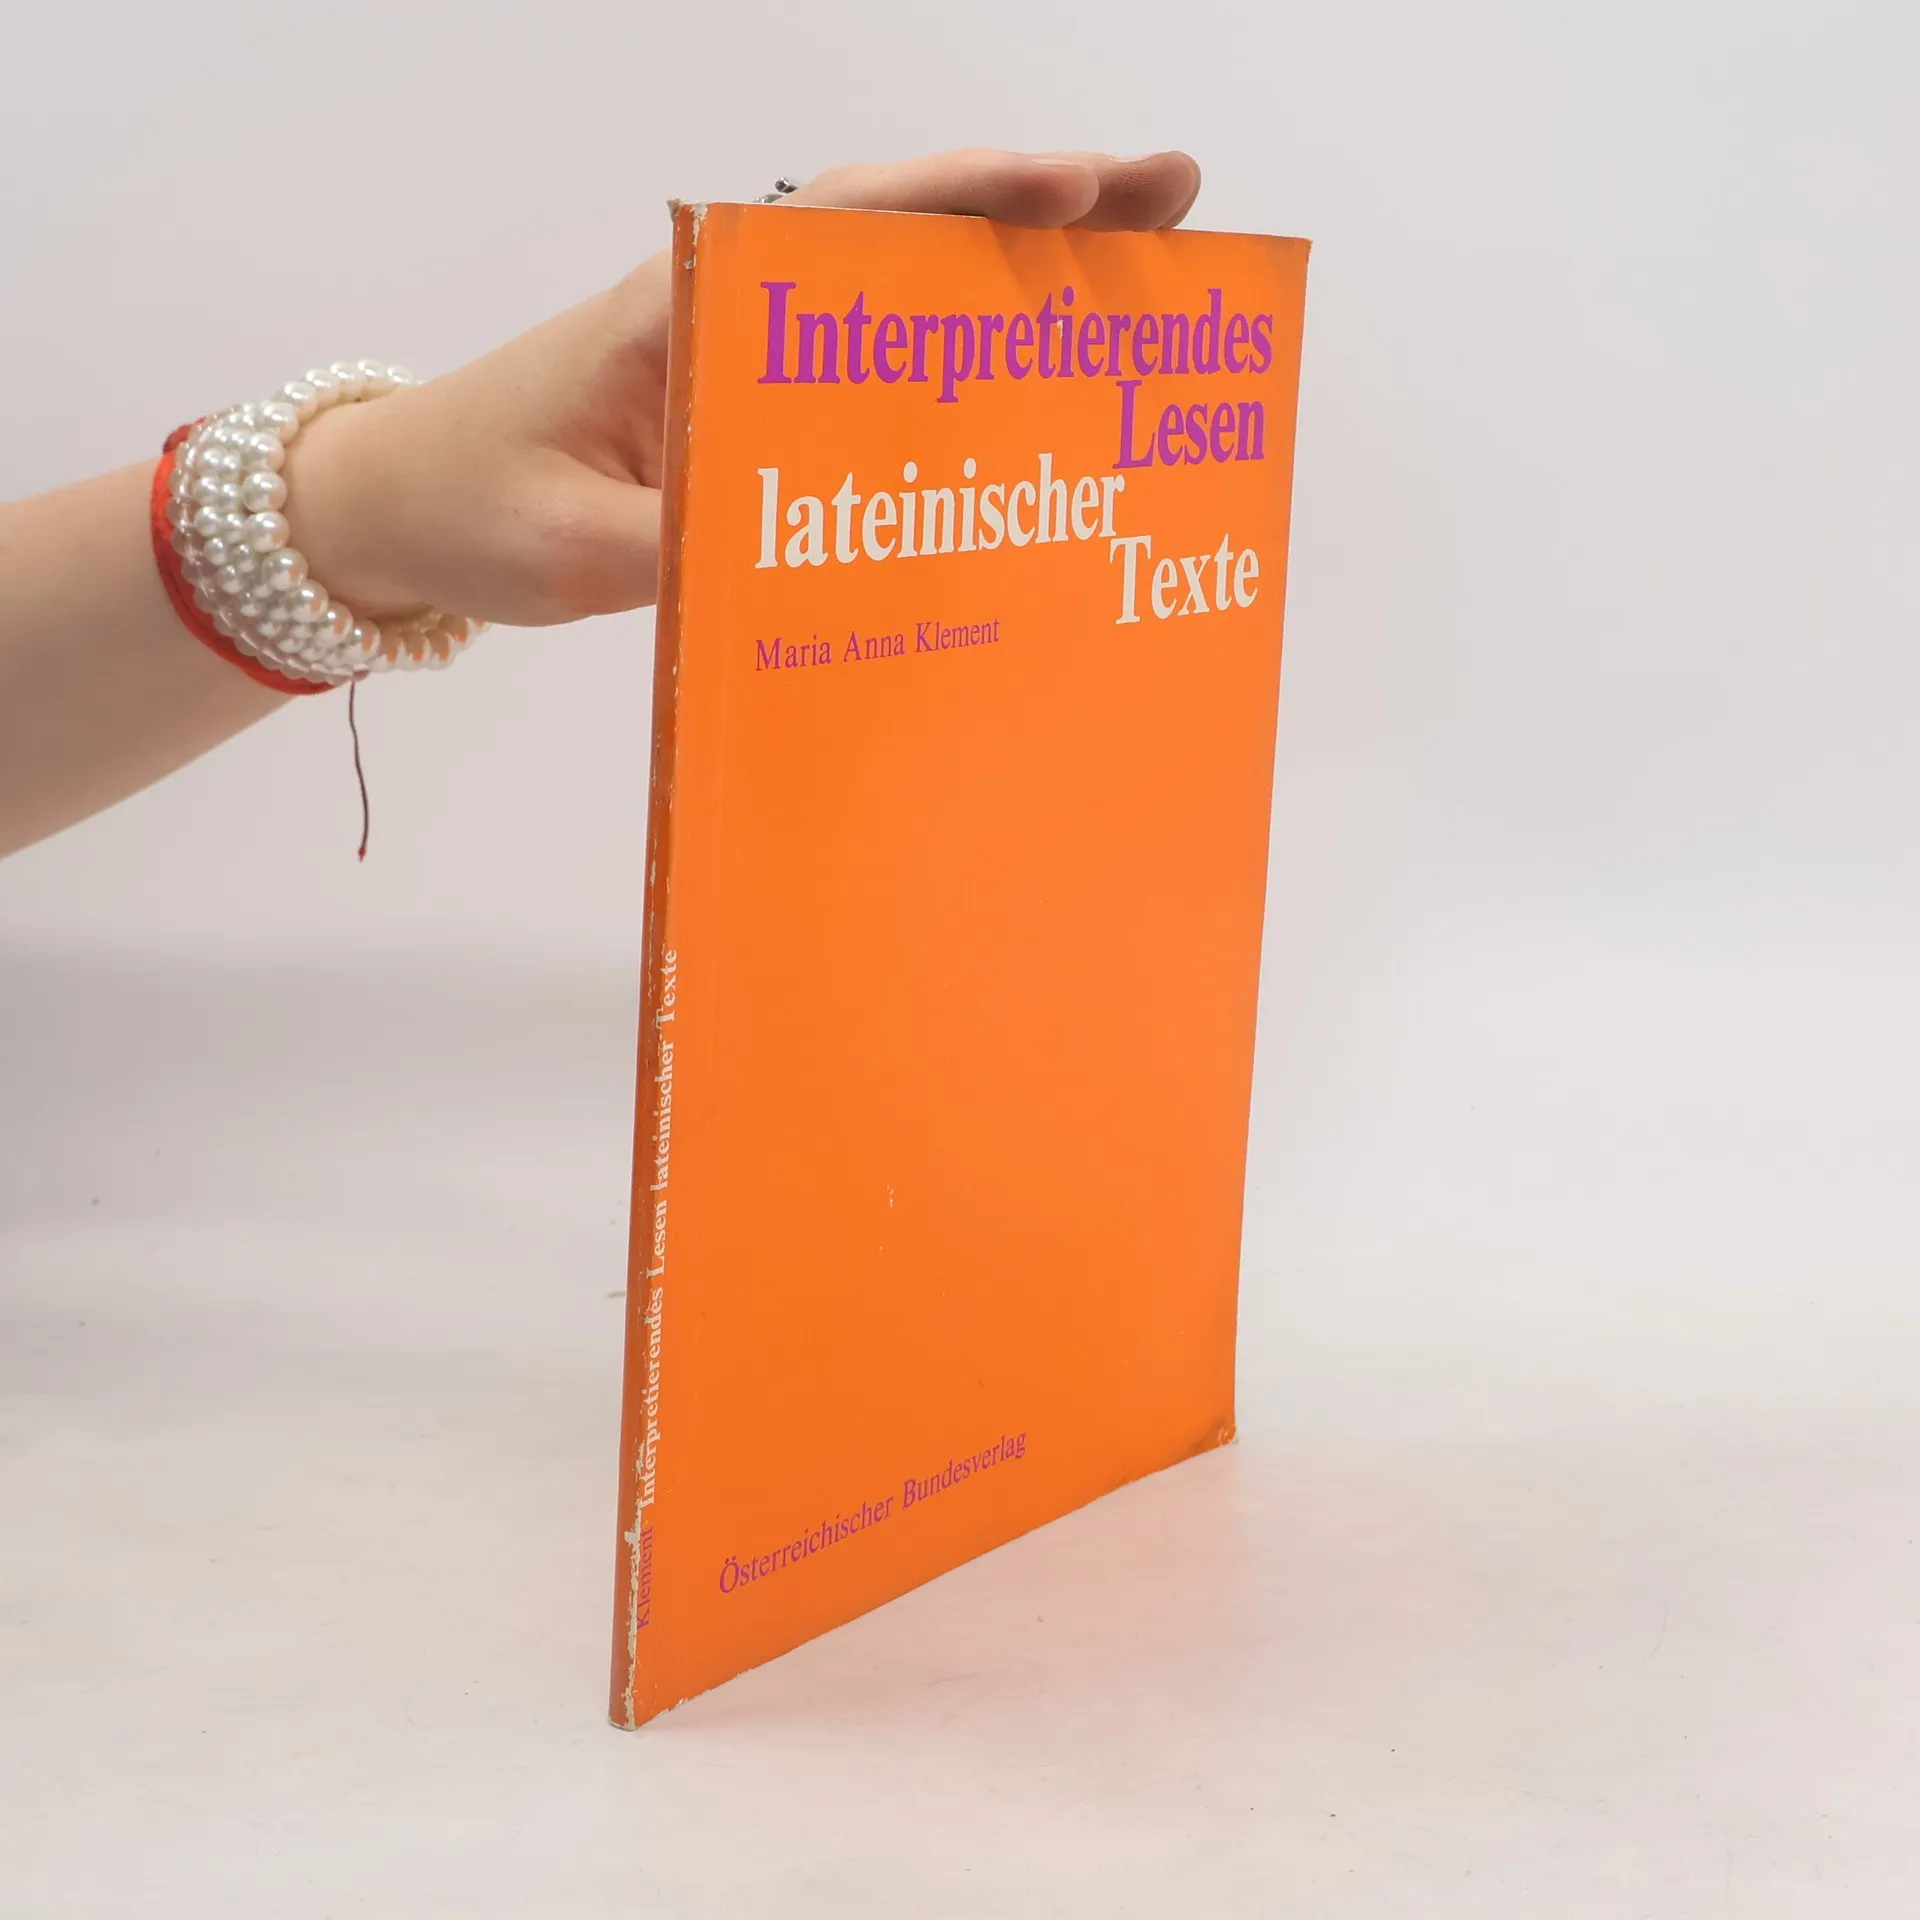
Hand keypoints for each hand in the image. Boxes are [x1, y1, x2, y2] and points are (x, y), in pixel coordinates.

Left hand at [285, 149, 1201, 629]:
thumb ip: (687, 546)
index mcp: (687, 306)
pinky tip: (1036, 388)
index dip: (964, 200)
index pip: (843, 223)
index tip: (1073, 188)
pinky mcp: (752, 410)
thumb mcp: (571, 542)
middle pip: (908, 232)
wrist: (400, 507)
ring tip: (1148, 274)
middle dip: (1043, 210)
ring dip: (1022, 280)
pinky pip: (875, 372)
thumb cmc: (471, 503)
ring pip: (905, 294)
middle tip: (1177, 199)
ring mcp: (749, 355)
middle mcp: (733, 309)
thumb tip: (821, 566)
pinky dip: (961, 364)